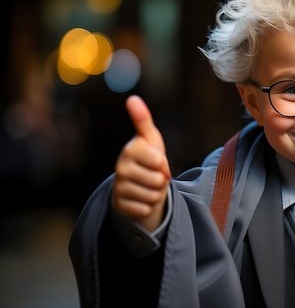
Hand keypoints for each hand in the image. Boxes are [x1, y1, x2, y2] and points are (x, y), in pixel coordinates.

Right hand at [113, 95, 170, 231]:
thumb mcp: (150, 139)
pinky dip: (148, 206)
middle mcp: (120, 168)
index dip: (164, 164)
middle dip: (162, 180)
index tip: (157, 161)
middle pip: (158, 181)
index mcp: (130, 150)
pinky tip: (141, 198)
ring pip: (153, 196)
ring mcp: (118, 188)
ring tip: (148, 186)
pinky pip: (145, 209)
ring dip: (156, 193)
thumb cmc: (147, 158)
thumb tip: (132, 98)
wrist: (137, 184)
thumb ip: (143, 120)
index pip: (159, 161)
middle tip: (153, 175)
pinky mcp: (119, 205)